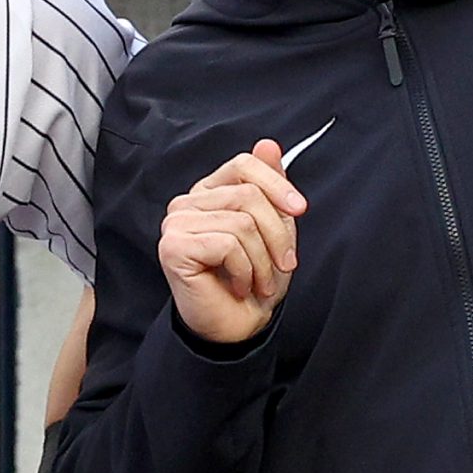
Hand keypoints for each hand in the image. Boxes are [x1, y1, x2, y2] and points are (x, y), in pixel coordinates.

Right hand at [160, 142, 305, 344]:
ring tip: (260, 281)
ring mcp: (176, 224)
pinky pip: (227, 244)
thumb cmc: (252, 280)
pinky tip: (238, 285)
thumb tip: (268, 145)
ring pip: (242, 222)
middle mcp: (187, 204)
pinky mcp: (174, 246)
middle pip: (248, 195)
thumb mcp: (272, 228)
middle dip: (276, 235)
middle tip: (283, 264)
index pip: (244, 164)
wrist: (236, 327)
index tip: (299, 209)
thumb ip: (268, 186)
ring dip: (262, 260)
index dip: (277, 184)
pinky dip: (244, 269)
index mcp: (208, 192)